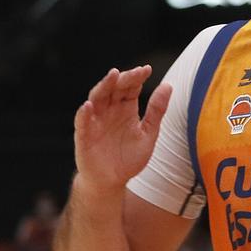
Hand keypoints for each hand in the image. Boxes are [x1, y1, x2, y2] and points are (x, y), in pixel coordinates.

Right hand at [73, 66, 171, 192]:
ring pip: (97, 98)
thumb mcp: (148, 134)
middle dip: (124, 78)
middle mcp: (109, 111)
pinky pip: (82, 122)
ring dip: (104, 86)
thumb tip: (168, 85)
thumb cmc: (129, 158)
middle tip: (135, 72)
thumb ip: (157, 111)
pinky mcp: (84, 136)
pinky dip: (84, 113)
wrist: (111, 181)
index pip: (130, 88)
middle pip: (114, 88)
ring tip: (112, 76)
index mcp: (125, 109)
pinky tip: (89, 105)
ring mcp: (95, 122)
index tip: (147, 69)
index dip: (137, 78)